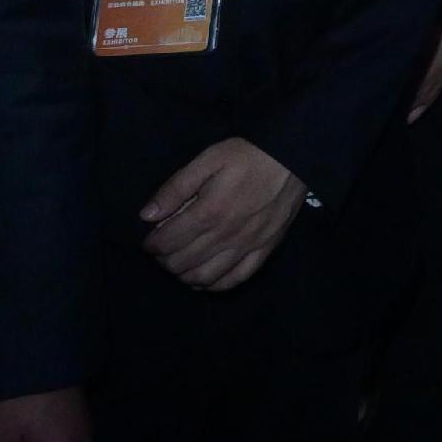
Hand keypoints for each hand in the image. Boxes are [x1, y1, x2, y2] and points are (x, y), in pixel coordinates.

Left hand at [140, 138, 309, 290]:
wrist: (294, 158)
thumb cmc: (248, 155)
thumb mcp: (208, 160)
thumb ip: (176, 188)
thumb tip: (147, 215)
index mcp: (208, 212)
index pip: (167, 242)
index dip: (151, 244)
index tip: (148, 240)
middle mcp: (226, 236)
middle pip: (182, 263)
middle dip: (164, 261)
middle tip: (162, 252)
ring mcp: (247, 247)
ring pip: (205, 277)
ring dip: (184, 276)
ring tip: (179, 265)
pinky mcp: (265, 250)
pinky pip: (236, 279)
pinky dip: (215, 286)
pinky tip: (204, 281)